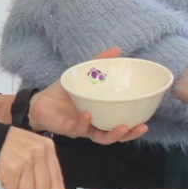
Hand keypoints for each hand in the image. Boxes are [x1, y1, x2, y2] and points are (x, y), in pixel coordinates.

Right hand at [0, 127, 65, 188]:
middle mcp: (38, 152)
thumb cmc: (11, 147)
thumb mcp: (33, 149)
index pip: (57, 178)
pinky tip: (5, 174)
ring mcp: (25, 160)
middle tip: (22, 182)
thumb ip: (44, 169)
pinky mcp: (12, 169)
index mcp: (47, 147)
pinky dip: (8, 187)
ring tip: (13, 175)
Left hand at [28, 47, 151, 144]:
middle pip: (116, 135)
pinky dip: (85, 122)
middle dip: (130, 134)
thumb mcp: (83, 75)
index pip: (122, 124)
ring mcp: (83, 128)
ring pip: (101, 137)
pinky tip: (88, 114)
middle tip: (141, 127)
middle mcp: (95, 125)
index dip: (134, 127)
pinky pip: (79, 128)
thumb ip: (99, 63)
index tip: (147, 122)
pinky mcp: (69, 129)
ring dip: (113, 134)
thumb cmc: (64, 92)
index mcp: (102, 115)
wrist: (40, 101)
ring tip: (122, 127)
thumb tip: (117, 50)